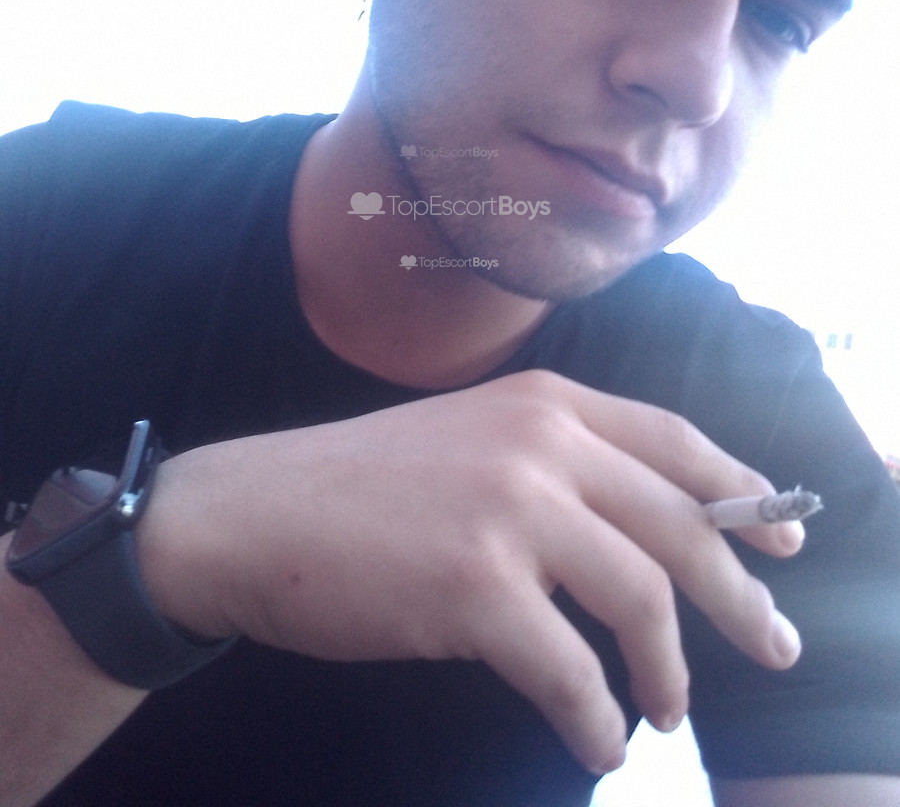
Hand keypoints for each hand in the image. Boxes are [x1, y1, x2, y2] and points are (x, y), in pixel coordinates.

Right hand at [135, 369, 803, 775]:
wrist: (254, 515)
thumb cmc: (360, 486)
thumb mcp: (471, 440)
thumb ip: (556, 466)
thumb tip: (642, 535)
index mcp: (544, 402)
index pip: (675, 440)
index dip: (741, 491)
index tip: (782, 544)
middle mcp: (539, 443)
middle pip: (681, 525)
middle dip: (739, 597)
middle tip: (773, 645)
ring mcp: (510, 510)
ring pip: (642, 599)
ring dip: (668, 669)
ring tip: (664, 709)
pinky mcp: (475, 587)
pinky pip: (571, 670)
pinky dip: (597, 715)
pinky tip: (597, 736)